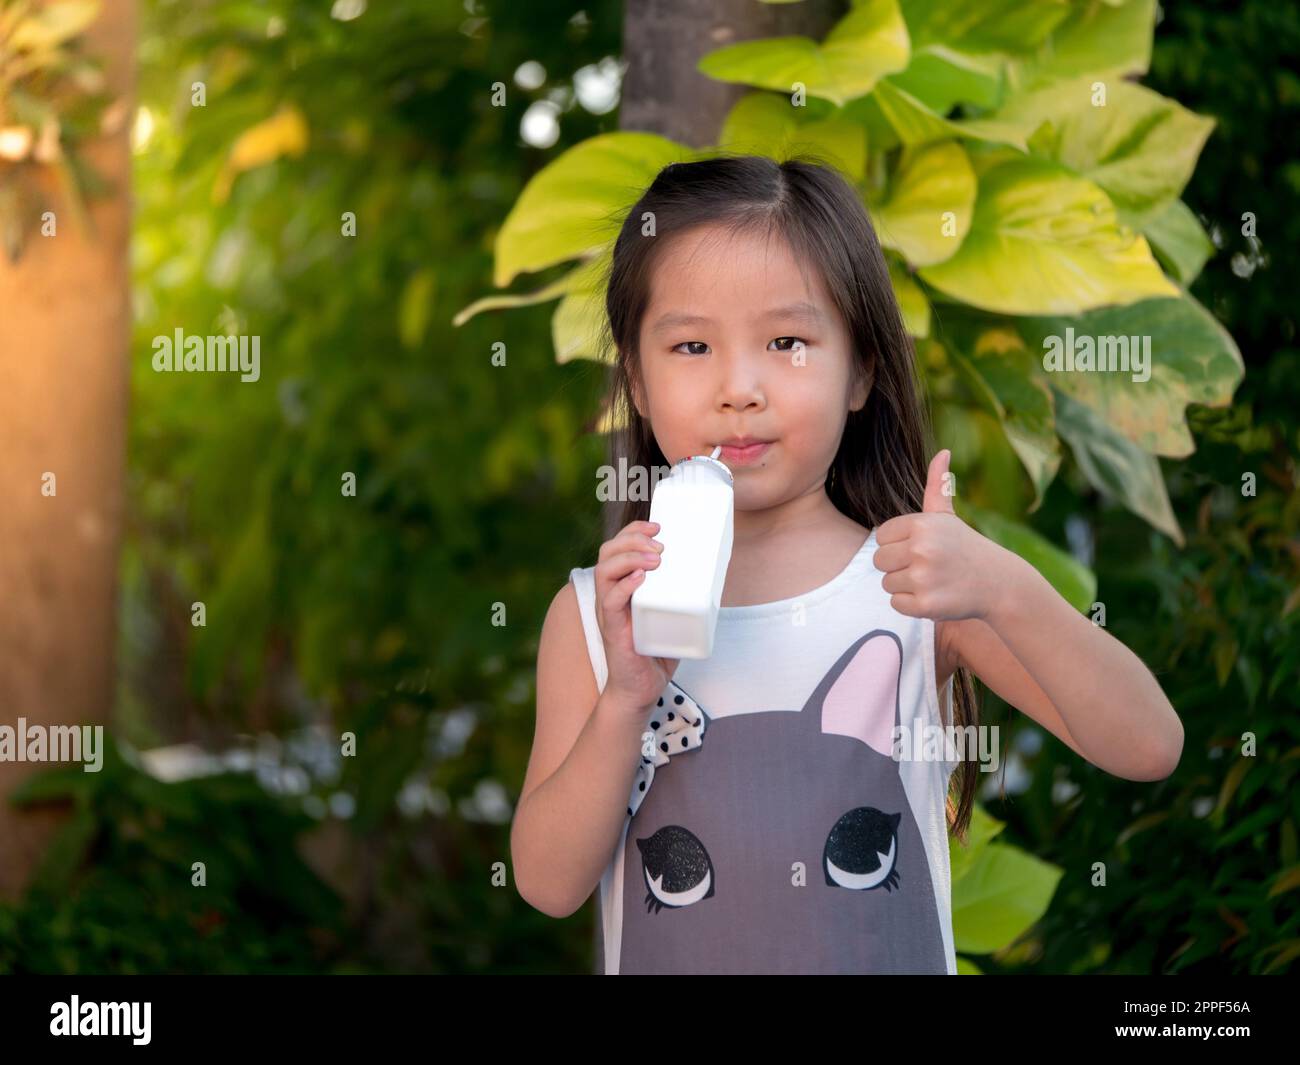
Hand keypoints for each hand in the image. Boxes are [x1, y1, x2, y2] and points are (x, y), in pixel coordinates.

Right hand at [593, 520, 679, 711]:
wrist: (640, 690)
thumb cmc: (655, 653)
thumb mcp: (671, 617)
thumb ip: (683, 597)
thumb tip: (714, 579)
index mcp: (622, 586)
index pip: (618, 547)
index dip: (634, 530)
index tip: (658, 526)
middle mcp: (610, 593)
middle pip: (609, 551)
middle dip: (633, 539)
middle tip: (661, 545)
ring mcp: (609, 610)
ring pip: (605, 570)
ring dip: (630, 557)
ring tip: (656, 560)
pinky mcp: (612, 628)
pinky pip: (610, 600)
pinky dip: (625, 585)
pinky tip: (641, 579)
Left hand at [872, 449, 1006, 620]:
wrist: (998, 583)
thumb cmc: (965, 547)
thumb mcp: (948, 516)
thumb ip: (937, 485)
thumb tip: (942, 452)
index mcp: (922, 525)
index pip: (881, 536)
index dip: (897, 544)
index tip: (920, 547)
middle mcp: (921, 549)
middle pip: (879, 561)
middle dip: (898, 565)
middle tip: (926, 566)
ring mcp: (923, 578)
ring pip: (887, 583)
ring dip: (905, 586)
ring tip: (932, 580)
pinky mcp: (925, 604)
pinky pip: (896, 604)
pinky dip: (911, 604)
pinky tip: (934, 596)